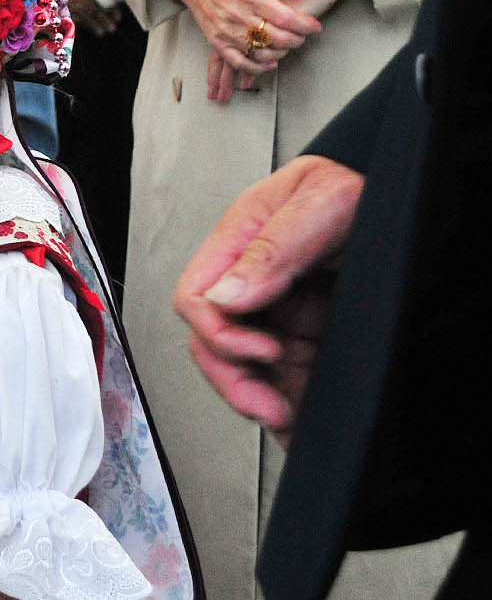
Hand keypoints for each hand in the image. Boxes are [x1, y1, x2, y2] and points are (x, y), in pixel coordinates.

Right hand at [161, 0, 321, 95]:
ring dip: (280, 53)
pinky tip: (269, 64)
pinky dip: (255, 68)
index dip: (304, 25)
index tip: (315, 27)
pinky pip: (238, 62)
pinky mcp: (216, 42)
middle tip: (303, 36)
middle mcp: (237, 16)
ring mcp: (226, 31)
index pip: (284, 17)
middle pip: (275, 37)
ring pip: (259, 52)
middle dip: (296, 40)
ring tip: (288, 46)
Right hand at [172, 154, 364, 443]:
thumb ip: (273, 248)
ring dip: (260, 396)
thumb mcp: (323, 204)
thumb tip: (227, 295)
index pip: (197, 299)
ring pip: (245, 365)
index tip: (262, 350)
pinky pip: (284, 372)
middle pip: (212, 342)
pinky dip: (288, 397)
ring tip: (286, 417)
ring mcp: (277, 307)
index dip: (220, 334)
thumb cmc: (359, 181)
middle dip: (234, 379)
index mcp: (239, 242)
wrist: (403, 190)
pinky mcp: (305, 330)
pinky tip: (298, 416)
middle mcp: (250, 279)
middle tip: (268, 406)